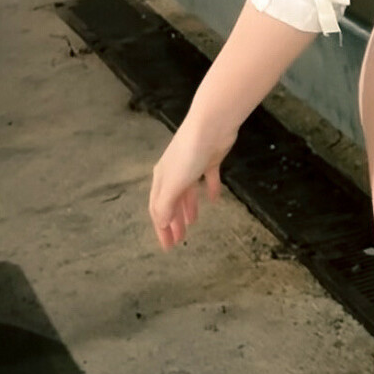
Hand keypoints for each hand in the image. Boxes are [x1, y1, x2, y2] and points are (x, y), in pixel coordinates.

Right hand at [149, 114, 237, 250]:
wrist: (211, 126)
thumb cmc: (188, 155)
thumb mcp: (174, 184)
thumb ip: (166, 205)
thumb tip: (161, 223)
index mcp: (162, 179)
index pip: (158, 209)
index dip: (161, 229)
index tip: (167, 246)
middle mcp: (174, 173)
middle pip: (172, 203)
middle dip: (174, 222)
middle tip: (179, 241)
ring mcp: (192, 166)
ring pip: (187, 193)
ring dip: (188, 209)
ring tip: (192, 224)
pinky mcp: (210, 161)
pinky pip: (208, 180)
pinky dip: (210, 190)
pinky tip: (215, 201)